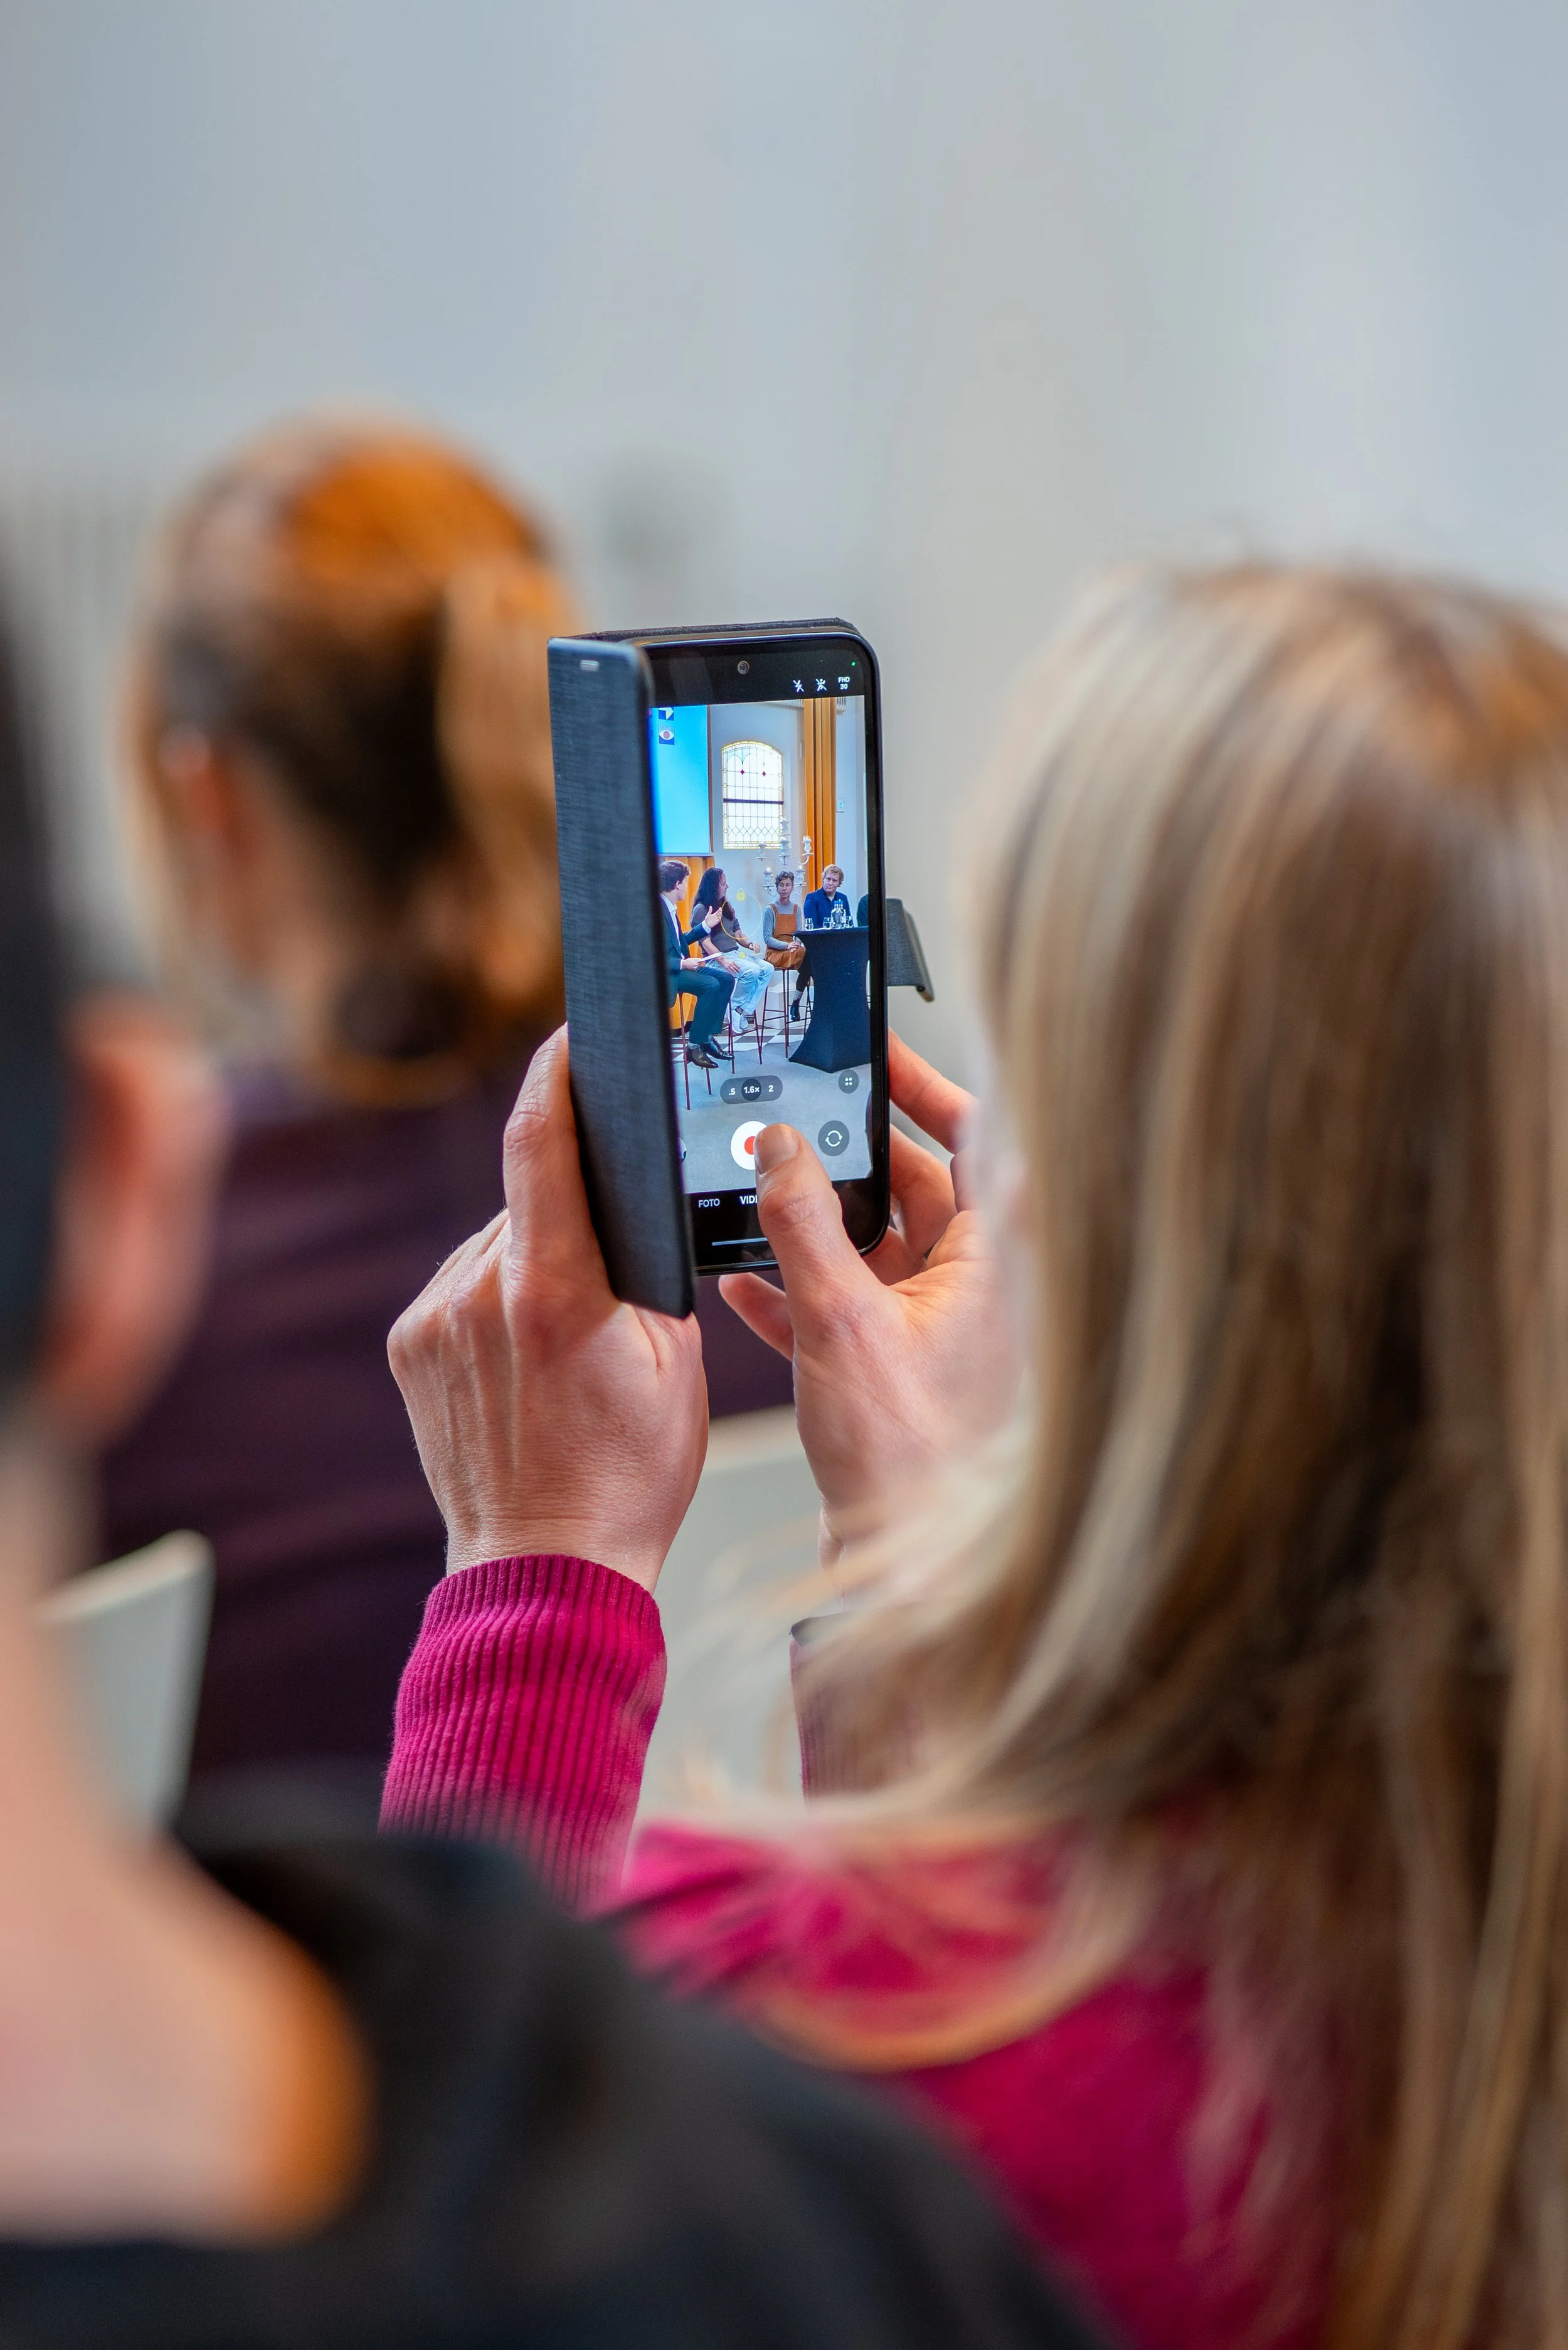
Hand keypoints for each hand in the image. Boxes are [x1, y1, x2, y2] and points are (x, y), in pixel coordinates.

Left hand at [388, 1030, 706, 1588]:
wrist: (545, 1568)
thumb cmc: (627, 1478)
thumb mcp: (677, 1365)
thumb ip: (647, 1274)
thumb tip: (629, 1214)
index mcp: (555, 1292)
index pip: (541, 1143)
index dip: (555, 1075)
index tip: (571, 1037)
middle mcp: (480, 1294)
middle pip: (529, 1199)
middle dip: (573, 1207)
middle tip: (613, 1259)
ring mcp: (434, 1320)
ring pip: (496, 1243)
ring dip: (534, 1258)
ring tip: (571, 1335)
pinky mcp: (408, 1346)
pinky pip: (462, 1284)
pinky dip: (498, 1295)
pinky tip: (530, 1353)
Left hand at [703, 907, 724, 931]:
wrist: (706, 924)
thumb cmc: (707, 919)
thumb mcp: (708, 914)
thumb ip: (710, 910)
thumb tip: (710, 906)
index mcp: (714, 915)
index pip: (717, 912)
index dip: (719, 910)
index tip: (720, 908)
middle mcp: (716, 917)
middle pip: (719, 914)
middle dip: (720, 911)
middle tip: (721, 909)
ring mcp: (716, 919)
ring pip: (719, 916)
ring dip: (720, 914)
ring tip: (720, 912)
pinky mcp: (716, 922)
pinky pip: (718, 920)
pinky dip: (719, 919)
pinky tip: (719, 917)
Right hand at [715, 956, 738, 973]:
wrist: (722, 959)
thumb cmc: (726, 960)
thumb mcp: (730, 960)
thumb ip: (733, 962)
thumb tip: (736, 965)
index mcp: (732, 961)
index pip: (736, 964)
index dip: (738, 967)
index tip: (740, 968)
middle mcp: (731, 963)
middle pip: (735, 967)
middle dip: (737, 969)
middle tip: (739, 971)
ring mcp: (729, 965)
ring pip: (733, 969)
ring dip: (735, 971)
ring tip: (737, 973)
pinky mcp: (726, 967)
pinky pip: (730, 970)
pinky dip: (732, 972)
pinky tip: (733, 973)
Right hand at [720, 1034, 1014, 1559]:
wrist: (910, 1580)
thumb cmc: (909, 1462)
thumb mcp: (841, 1324)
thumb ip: (802, 1226)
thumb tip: (778, 1144)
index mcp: (997, 1257)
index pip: (977, 1134)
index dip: (924, 1084)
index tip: (870, 1051)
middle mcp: (978, 1285)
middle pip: (911, 1184)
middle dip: (840, 1156)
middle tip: (781, 1117)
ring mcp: (938, 1327)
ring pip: (870, 1244)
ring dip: (807, 1224)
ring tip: (743, 1191)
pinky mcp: (898, 1369)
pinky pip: (846, 1304)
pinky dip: (796, 1290)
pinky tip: (737, 1281)